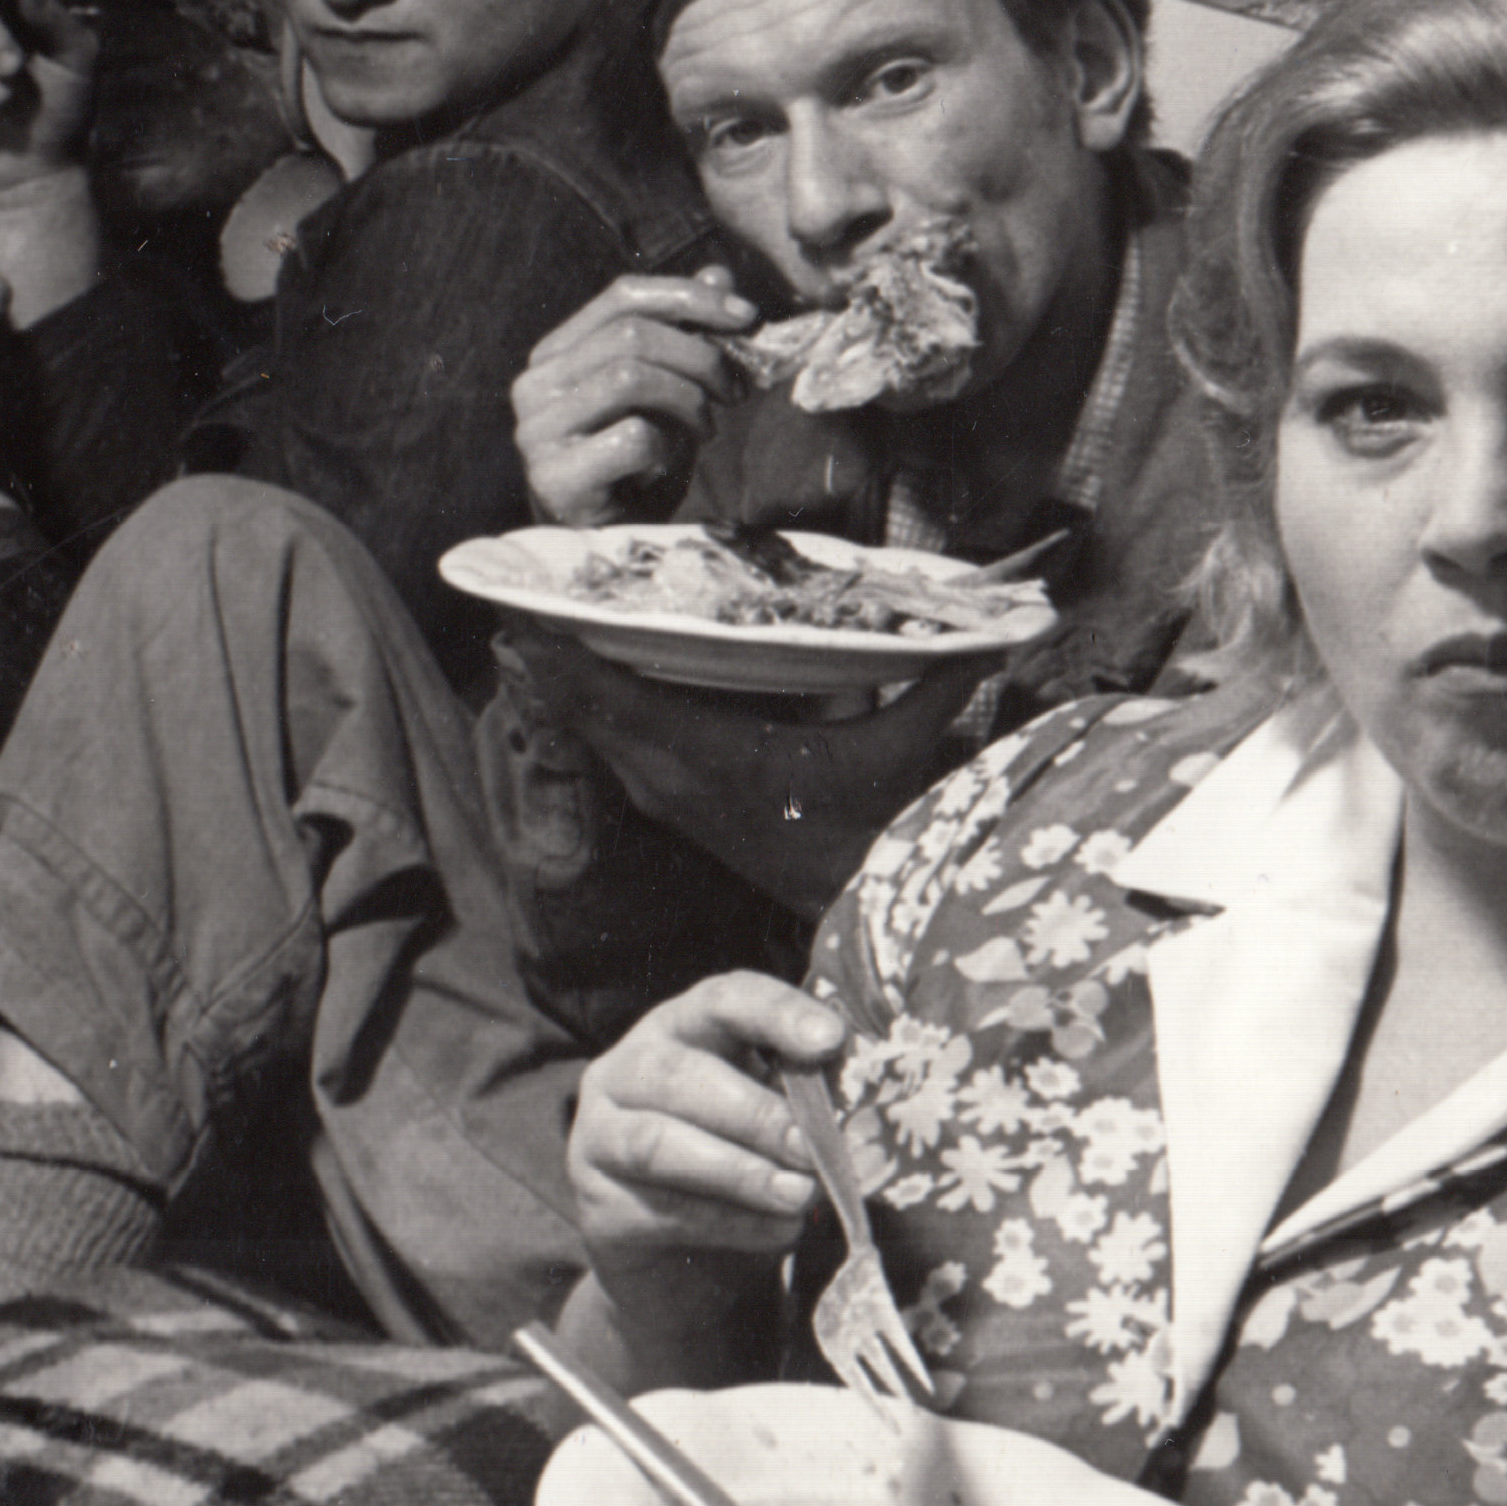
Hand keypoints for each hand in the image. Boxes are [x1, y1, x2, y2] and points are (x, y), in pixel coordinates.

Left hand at [494, 626, 985, 911]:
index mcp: (713, 757)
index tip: (521, 620)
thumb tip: (1003, 631)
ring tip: (520, 632)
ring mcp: (667, 793)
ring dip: (559, 685)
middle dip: (546, 661)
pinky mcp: (670, 800)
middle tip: (503, 608)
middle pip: (587, 712)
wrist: (853, 898)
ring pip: (593, 732)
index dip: (565, 662)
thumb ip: (937, 685)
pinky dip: (585, 711)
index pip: (619, 703)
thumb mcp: (900, 751)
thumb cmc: (870, 823)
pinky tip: (563, 680)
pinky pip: (611, 747)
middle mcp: (675, 777)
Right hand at [510, 269, 758, 522]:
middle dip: (701, 357)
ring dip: (688, 401)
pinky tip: (666, 468)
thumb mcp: (667, 391)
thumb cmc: (637, 465)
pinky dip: (667, 449)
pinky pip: (632, 437)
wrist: (608, 546)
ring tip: (704, 429)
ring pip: (629, 376)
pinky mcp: (554, 478)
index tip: (747, 317)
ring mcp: (537, 432)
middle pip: (631, 335)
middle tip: (735, 391)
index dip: (690, 297)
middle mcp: (535, 385)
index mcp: (556, 353)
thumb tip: (719, 273)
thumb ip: (683, 332)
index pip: (622, 296)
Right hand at [566, 969, 850, 1278]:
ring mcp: (597, 1138)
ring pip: (657, 1143)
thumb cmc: (742, 1180)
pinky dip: (728, 1223)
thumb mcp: (778, 1131)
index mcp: (679, 1032)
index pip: (722, 1001)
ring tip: (799, 1196)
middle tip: (810, 1149)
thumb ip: (806, 1109)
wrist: (689, 1275)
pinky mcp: (596, 1208)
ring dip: (738, 1171)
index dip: (776, 1014)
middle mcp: (625, 1073)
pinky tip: (778, 1232)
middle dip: (754, 1113)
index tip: (829, 1041)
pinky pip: (659, 1210)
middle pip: (677, 1073)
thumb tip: (860, 1109)